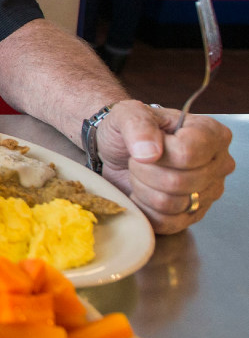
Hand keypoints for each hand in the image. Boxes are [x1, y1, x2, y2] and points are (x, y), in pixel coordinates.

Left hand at [96, 101, 234, 233]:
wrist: (118, 152)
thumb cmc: (128, 131)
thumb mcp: (127, 114)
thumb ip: (138, 125)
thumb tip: (149, 152)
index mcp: (212, 133)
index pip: (186, 154)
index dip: (156, 154)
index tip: (144, 145)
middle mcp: (219, 164)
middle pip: (177, 182)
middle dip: (144, 172)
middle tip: (137, 161)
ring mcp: (209, 192)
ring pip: (170, 204)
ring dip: (143, 189)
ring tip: (140, 175)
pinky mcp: (193, 215)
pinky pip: (167, 223)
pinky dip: (146, 209)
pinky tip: (142, 193)